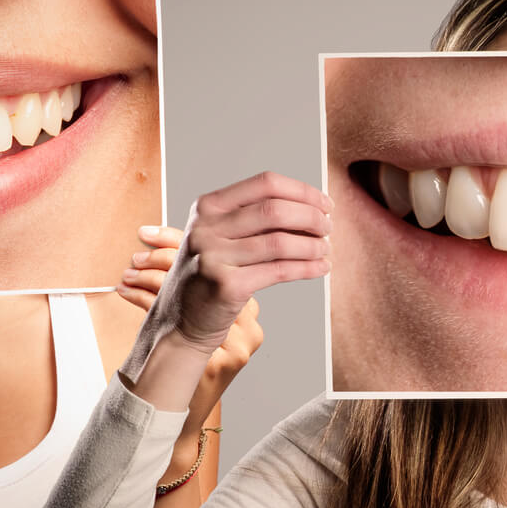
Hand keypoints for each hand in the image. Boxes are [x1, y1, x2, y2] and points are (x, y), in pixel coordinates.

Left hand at [121, 224, 262, 416]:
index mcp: (247, 308)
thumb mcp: (199, 323)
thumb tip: (163, 244)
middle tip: (136, 255)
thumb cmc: (187, 363)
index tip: (148, 232)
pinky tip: (126, 292)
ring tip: (128, 273)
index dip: (181, 241)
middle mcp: (249, 324)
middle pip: (212, 272)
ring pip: (193, 294)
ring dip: (151, 278)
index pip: (222, 258)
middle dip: (166, 257)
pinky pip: (180, 320)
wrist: (182, 412)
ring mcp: (238, 344)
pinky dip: (146, 300)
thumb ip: (197, 289)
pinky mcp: (220, 362)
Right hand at [146, 172, 331, 356]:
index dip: (302, 192)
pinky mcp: (226, 286)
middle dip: (312, 217)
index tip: (323, 204)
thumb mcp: (218, 237)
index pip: (265, 184)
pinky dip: (307, 268)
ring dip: (313, 245)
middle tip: (327, 228)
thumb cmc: (207, 277)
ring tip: (325, 250)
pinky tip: (321, 268)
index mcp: (207, 207)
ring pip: (280, 242)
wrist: (179, 323)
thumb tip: (311, 208)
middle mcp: (206, 228)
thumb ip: (253, 220)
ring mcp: (214, 257)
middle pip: (275, 210)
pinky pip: (279, 271)